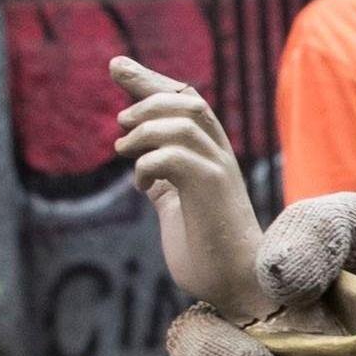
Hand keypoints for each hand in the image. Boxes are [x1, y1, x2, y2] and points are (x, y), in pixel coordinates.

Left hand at [112, 55, 273, 322]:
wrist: (240, 289)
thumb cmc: (209, 253)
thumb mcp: (178, 207)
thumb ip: (166, 181)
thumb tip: (143, 164)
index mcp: (212, 157)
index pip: (185, 101)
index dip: (149, 80)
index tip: (116, 66)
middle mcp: (220, 156)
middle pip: (187, 99)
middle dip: (146, 94)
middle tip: (119, 122)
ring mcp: (219, 170)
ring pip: (183, 120)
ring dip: (145, 129)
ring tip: (124, 152)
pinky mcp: (212, 190)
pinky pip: (174, 156)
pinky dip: (147, 164)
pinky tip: (142, 187)